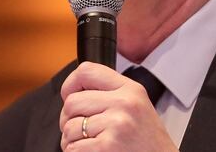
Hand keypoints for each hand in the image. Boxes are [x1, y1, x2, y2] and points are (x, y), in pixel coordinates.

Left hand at [58, 61, 177, 151]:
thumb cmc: (146, 141)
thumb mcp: (137, 105)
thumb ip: (110, 93)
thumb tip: (72, 91)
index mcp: (130, 89)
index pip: (86, 71)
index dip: (70, 84)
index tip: (69, 95)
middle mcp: (124, 103)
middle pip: (72, 102)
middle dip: (68, 119)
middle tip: (81, 129)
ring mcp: (115, 125)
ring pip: (69, 127)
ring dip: (71, 140)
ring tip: (89, 143)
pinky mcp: (106, 146)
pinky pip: (73, 147)